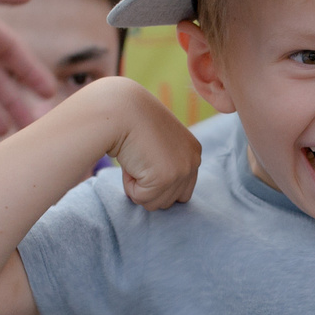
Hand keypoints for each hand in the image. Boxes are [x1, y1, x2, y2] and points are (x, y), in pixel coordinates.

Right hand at [92, 77, 201, 209]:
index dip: (159, 184)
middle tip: (139, 159)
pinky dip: (130, 185)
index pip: (182, 191)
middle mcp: (193, 162)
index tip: (147, 162)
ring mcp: (181, 171)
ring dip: (139, 186)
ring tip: (135, 159)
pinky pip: (141, 198)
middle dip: (150, 188)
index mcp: (194, 153)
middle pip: (171, 201)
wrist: (120, 110)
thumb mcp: (160, 143)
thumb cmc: (132, 123)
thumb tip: (162, 193)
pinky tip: (131, 162)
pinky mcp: (165, 178)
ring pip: (156, 203)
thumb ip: (166, 164)